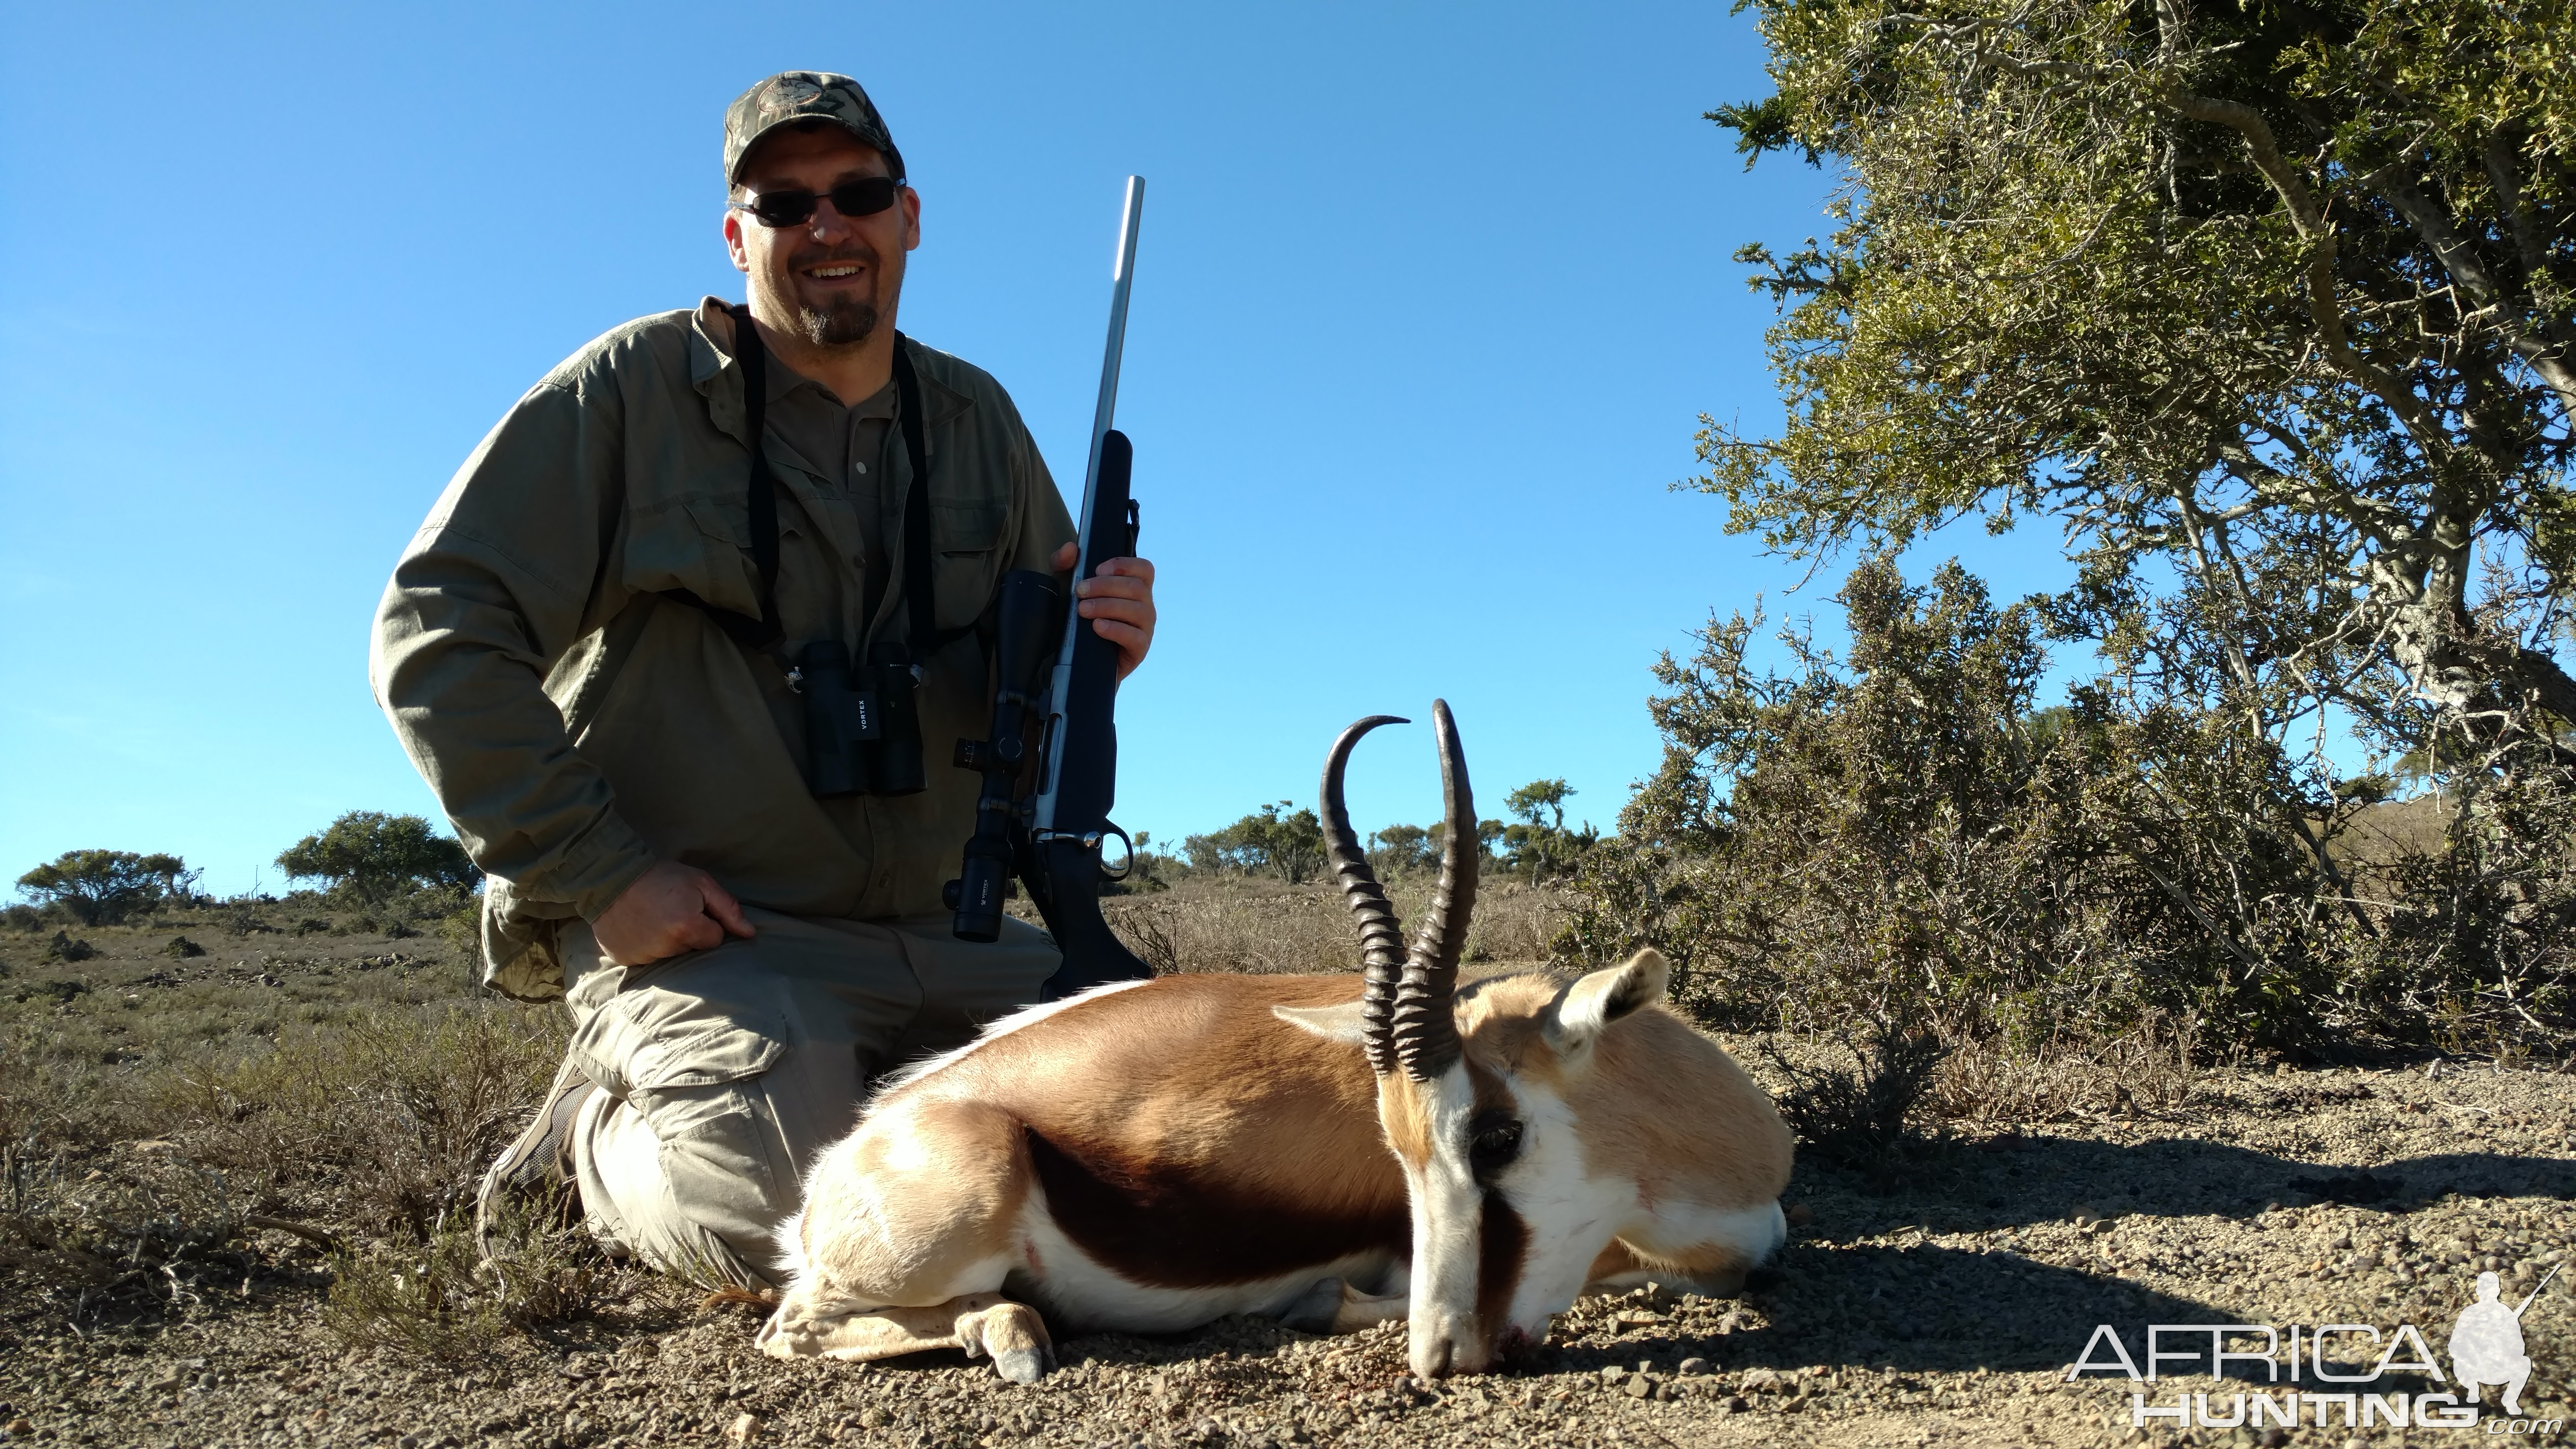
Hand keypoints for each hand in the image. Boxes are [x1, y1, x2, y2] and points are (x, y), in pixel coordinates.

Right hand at [591, 860, 755, 966]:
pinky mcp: (625, 959)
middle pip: (692, 949)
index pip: (715, 939)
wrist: (611, 875)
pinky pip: (646, 958)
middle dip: (687, 932)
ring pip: (669, 955)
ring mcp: (643, 956)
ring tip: (652, 917)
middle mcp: (666, 947)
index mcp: (687, 927)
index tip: (691, 908)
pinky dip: (644, 946)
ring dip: (665, 940)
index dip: (707, 923)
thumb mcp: (700, 882)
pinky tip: (638, 927)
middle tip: (669, 910)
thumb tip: (750, 933)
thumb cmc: (661, 876)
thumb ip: (728, 909)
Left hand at [1051, 542, 1156, 680]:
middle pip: (1137, 587)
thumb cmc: (1077, 619)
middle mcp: (1144, 606)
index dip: (1124, 565)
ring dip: (1108, 606)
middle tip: (1079, 592)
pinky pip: (1136, 637)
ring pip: (1138, 610)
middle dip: (1105, 586)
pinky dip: (1115, 629)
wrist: (1075, 660)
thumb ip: (1064, 565)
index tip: (1098, 569)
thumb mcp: (1065, 588)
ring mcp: (1144, 629)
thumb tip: (1070, 548)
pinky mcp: (1139, 650)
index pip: (1144, 569)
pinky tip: (1097, 627)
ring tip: (1083, 610)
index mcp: (1134, 588)